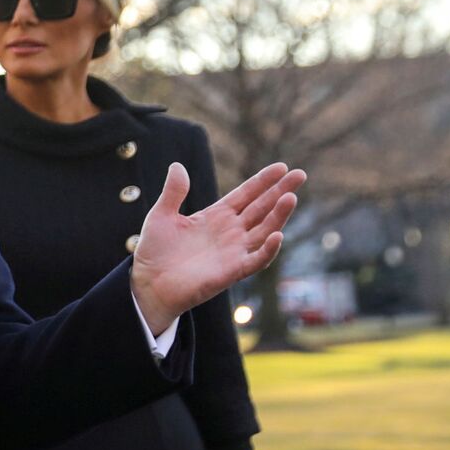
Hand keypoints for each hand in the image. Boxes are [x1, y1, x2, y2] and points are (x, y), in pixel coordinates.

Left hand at [131, 162, 305, 333]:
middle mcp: (230, 232)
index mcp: (216, 216)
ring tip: (290, 197)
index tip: (281, 167)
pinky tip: (278, 235)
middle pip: (262, 208)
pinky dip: (268, 250)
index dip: (263, 181)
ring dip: (279, 215)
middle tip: (300, 174)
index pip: (246, 194)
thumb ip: (174, 192)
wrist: (148, 284)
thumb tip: (177, 165)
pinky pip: (256, 260)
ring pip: (264, 230)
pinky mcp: (232, 271)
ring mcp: (233, 252)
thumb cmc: (155, 251)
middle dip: (280, 191)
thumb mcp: (162, 215)